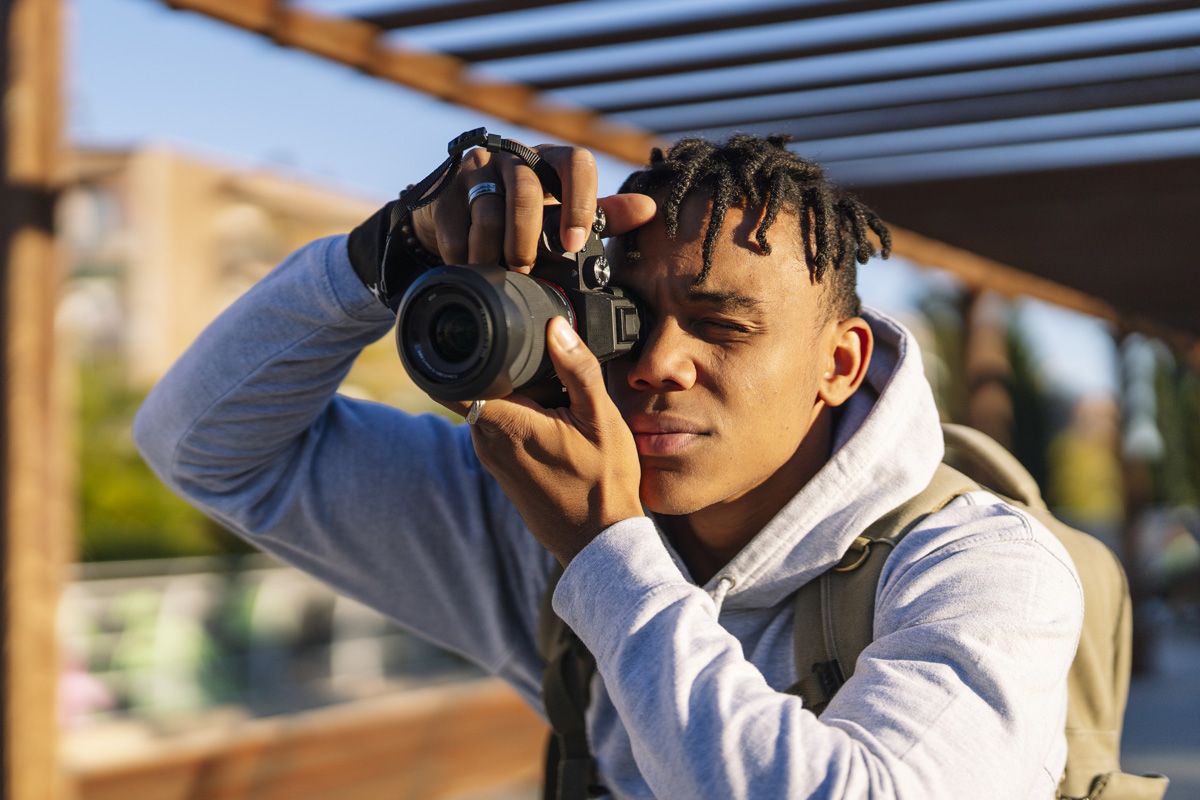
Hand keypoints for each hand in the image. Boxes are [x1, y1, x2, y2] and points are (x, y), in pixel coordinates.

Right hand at [410, 142, 654, 269]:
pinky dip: (465, 256)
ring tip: (499, 276)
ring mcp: (478, 167)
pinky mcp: (445, 187)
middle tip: (526, 271)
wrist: (457, 216)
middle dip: (527, 241)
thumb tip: (648, 208)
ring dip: (494, 253)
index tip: (574, 244)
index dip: (580, 202)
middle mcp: (515, 156)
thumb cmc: (522, 220)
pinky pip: (457, 226)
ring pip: (488, 211)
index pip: (576, 162)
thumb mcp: (561, 219)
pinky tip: (470, 269)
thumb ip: (601, 218)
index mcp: (551, 161)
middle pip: (526, 192)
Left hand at [456, 317, 643, 565]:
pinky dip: (515, 415)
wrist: (599, 543)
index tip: (474, 334)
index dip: (456, 353)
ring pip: (486, 407)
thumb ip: (577, 369)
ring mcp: (492, 459)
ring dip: (508, 393)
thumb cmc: (603, 484)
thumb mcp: (601, 419)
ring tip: (549, 389)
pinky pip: (498, 429)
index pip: (453, 379)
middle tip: (533, 356)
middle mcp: (487, 441)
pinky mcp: (502, 471)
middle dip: (495, 368)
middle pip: (473, 386)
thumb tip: (555, 326)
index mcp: (505, 422)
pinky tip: (550, 417)